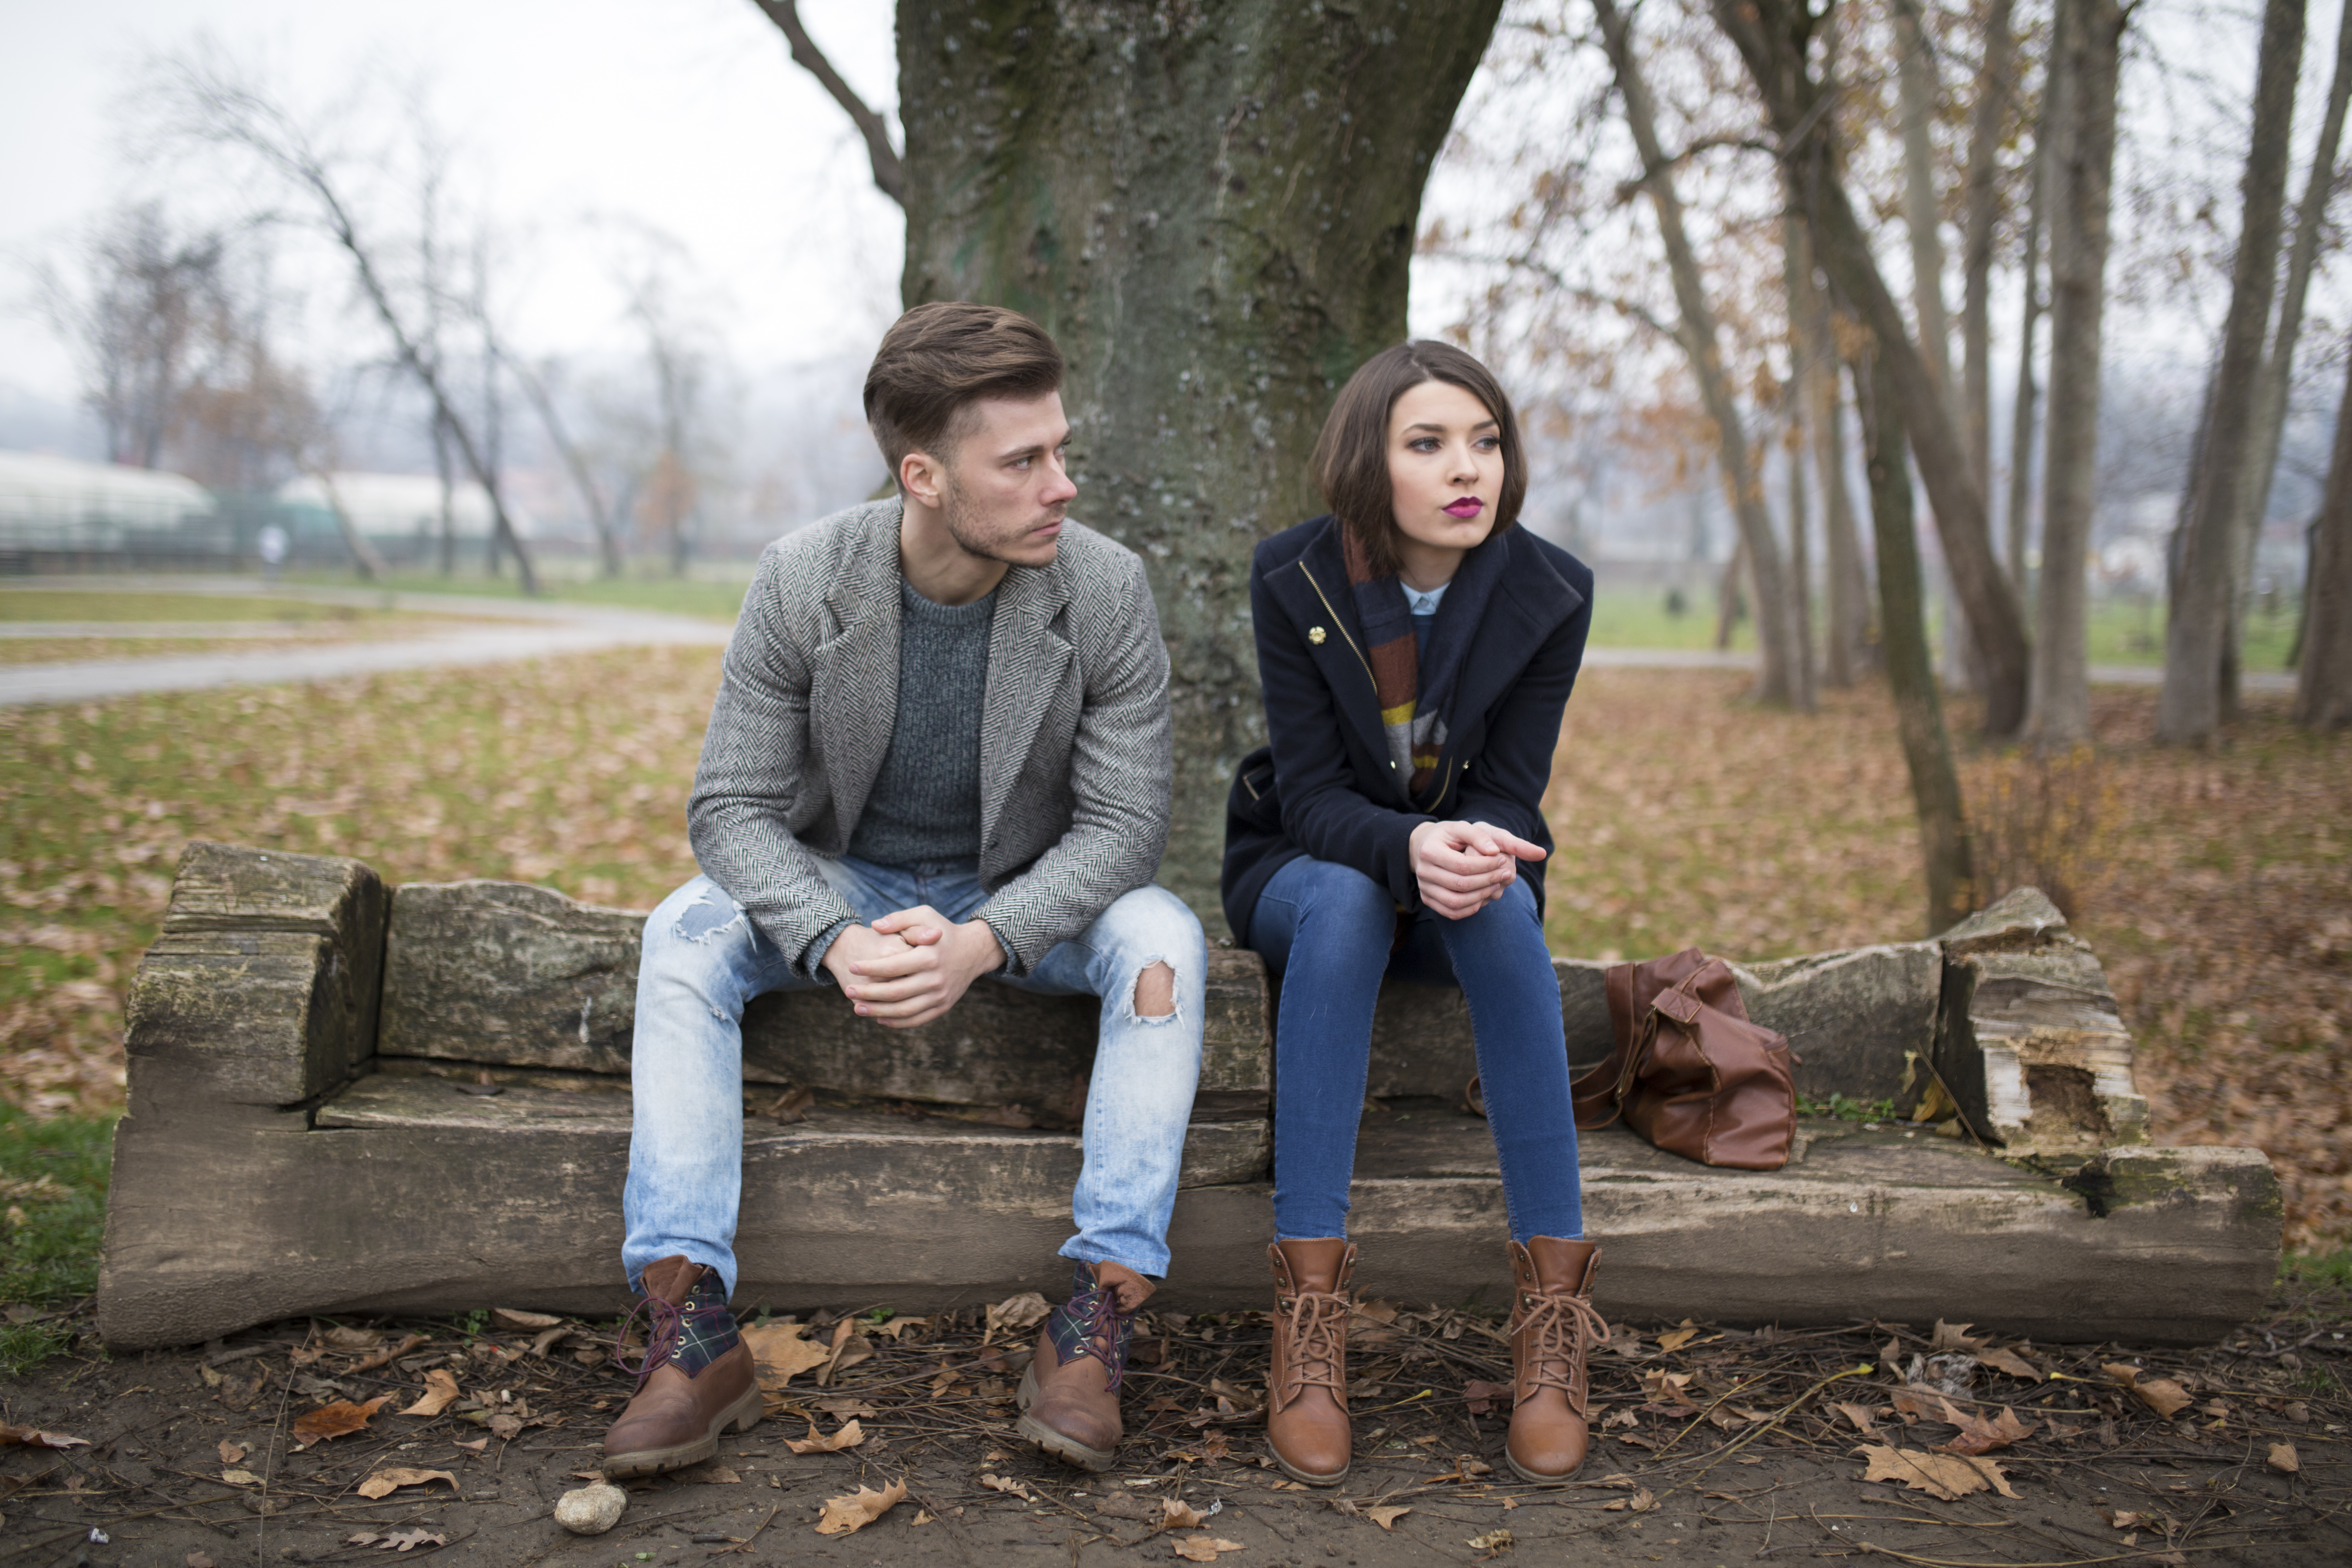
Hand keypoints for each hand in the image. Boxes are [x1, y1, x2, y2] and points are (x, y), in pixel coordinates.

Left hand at [822, 905, 1005, 1027]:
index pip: (892, 966)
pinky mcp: (943, 1006)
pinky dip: (897, 1022)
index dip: (869, 968)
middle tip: (848, 991)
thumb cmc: (943, 931)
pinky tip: (879, 1018)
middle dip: (868, 994)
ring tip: (857, 1008)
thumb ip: (899, 919)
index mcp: (929, 956)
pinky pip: (916, 1019)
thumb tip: (875, 925)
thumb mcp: (925, 915)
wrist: (974, 951)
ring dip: (877, 1012)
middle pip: (895, 992)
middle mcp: (935, 979)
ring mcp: (940, 996)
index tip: (852, 967)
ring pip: (903, 1010)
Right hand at [1409, 820, 1546, 919]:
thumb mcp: (1466, 827)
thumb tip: (1498, 852)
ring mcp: (1424, 888)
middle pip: (1461, 885)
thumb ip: (1484, 836)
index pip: (1463, 866)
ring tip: (1496, 886)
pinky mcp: (1428, 899)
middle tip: (1506, 874)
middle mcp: (1423, 871)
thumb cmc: (1451, 836)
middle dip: (1488, 881)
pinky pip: (1451, 912)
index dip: (1487, 866)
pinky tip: (1484, 897)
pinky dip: (1471, 908)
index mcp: (1430, 850)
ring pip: (1455, 902)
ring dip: (1481, 896)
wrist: (1426, 846)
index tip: (1504, 859)